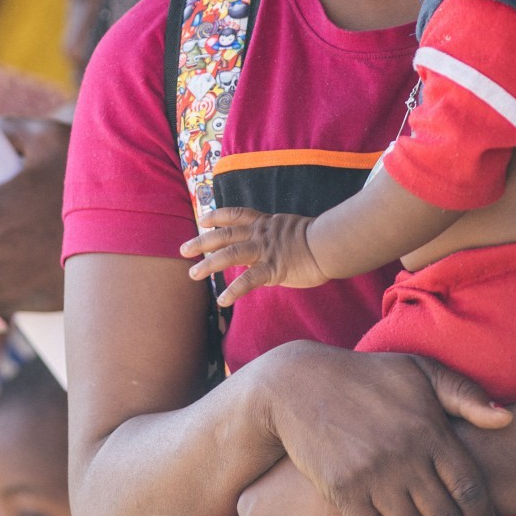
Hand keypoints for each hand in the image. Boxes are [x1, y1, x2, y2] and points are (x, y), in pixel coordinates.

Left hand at [180, 207, 325, 303]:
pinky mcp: (273, 268)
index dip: (217, 216)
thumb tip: (274, 244)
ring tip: (193, 275)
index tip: (203, 219)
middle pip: (223, 235)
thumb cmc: (319, 238)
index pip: (235, 214)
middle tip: (182, 249)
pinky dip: (233, 290)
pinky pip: (248, 280)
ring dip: (208, 265)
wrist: (332, 243)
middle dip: (201, 242)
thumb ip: (277, 235)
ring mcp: (265, 251)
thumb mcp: (292, 228)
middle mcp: (260, 234)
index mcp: (265, 223)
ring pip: (229, 255)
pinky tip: (222, 300)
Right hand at [252, 342, 512, 515]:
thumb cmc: (364, 376)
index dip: (482, 515)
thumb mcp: (415, 370)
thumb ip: (463, 393)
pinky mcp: (343, 490)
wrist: (296, 384)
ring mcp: (372, 475)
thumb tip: (507, 420)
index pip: (471, 490)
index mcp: (429, 430)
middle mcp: (405, 456)